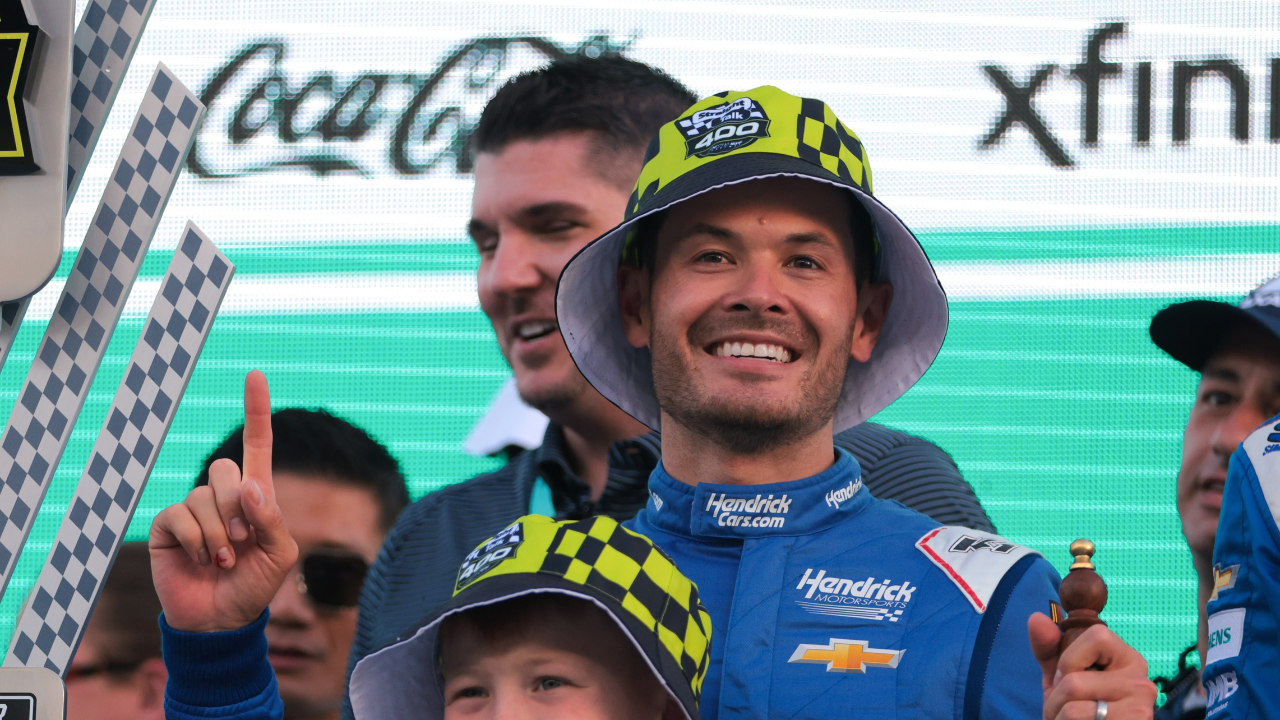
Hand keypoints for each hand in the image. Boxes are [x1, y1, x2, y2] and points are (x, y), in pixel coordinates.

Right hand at [149, 370, 297, 631]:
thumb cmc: (255, 586)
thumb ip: (272, 519)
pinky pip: (180, 515)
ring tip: (223, 560)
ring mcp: (194, 509)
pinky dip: (196, 541)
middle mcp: (224, 496)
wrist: (221, 621)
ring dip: (219, 533)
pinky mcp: (170, 526)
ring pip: (204, 496)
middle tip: (242, 542)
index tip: (255, 376)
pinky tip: (200, 560)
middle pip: (225, 469)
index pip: (258, 445)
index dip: (256, 411)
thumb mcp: (280, 554)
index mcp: (256, 497)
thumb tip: (250, 486)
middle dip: (237, 508)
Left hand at [1028, 613, 1156, 719]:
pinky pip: (1077, 719)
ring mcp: (1139, 709)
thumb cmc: (1076, 703)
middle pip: (1075, 681)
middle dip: (1056, 696)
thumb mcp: (1059, 673)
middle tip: (1062, 706)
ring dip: (1057, 715)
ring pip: (1073, 707)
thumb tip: (1036, 618)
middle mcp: (1141, 681)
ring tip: (1064, 719)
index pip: (1097, 636)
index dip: (1070, 658)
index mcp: (1127, 658)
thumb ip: (1048, 647)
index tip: (1068, 676)